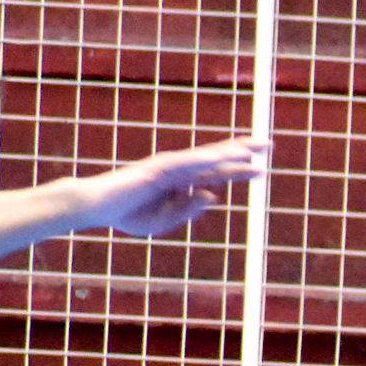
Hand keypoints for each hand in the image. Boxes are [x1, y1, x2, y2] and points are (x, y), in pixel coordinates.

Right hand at [83, 136, 271, 237]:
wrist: (97, 207)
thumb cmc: (127, 213)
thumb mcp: (163, 220)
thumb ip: (187, 210)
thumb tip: (212, 195)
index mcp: (182, 183)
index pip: (216, 174)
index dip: (239, 170)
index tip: (262, 168)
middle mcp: (178, 171)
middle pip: (215, 159)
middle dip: (241, 152)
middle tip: (267, 145)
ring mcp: (167, 168)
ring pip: (203, 159)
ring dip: (226, 153)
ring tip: (251, 151)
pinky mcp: (155, 170)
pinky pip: (181, 165)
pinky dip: (199, 161)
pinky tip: (218, 159)